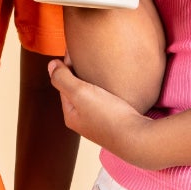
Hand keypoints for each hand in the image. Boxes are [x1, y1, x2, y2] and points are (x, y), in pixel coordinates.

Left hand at [45, 58, 162, 167]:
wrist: (139, 139)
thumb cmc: (108, 116)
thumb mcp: (80, 93)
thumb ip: (63, 78)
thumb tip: (51, 65)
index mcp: (71, 116)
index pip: (63, 85)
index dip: (67, 66)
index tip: (76, 50)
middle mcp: (83, 122)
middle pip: (77, 91)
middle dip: (81, 74)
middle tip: (89, 56)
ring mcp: (100, 124)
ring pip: (93, 96)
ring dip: (95, 82)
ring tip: (102, 67)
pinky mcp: (116, 123)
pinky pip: (106, 102)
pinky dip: (107, 90)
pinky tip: (116, 84)